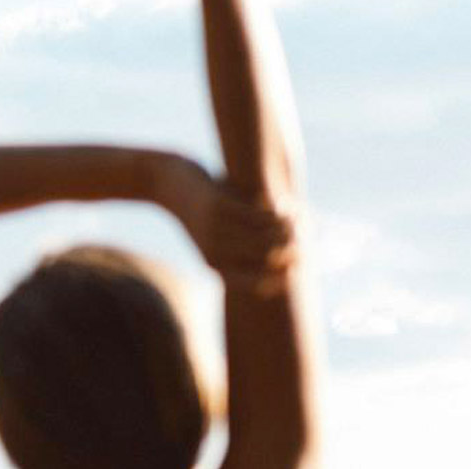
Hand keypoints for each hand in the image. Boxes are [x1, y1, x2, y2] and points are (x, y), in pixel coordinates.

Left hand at [152, 154, 295, 295]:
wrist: (163, 182)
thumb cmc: (195, 210)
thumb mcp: (211, 235)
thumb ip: (239, 248)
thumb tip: (276, 257)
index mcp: (214, 266)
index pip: (257, 285)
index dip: (284, 278)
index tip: (301, 266)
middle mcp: (215, 252)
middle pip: (268, 258)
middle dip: (294, 247)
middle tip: (307, 234)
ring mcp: (215, 228)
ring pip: (267, 236)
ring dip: (291, 227)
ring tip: (300, 217)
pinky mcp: (218, 204)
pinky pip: (259, 214)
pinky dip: (279, 211)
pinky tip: (287, 204)